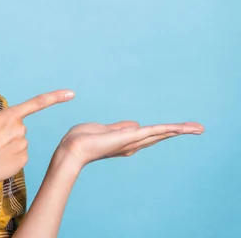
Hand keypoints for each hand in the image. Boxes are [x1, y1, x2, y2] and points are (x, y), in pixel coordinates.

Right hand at [0, 89, 74, 187]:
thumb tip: (7, 125)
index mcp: (10, 116)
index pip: (37, 103)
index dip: (56, 97)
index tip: (71, 93)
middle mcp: (20, 130)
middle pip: (19, 129)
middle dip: (8, 133)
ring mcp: (23, 146)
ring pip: (19, 143)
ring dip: (8, 146)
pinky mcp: (23, 161)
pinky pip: (19, 156)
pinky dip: (9, 158)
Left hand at [56, 120, 204, 168]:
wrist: (73, 148)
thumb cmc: (81, 139)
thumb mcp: (101, 129)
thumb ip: (119, 127)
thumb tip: (135, 124)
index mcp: (124, 141)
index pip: (148, 135)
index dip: (163, 131)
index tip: (178, 129)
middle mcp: (132, 144)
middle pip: (160, 135)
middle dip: (179, 131)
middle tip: (198, 128)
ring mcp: (132, 142)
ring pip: (161, 133)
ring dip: (180, 130)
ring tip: (198, 128)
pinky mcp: (131, 137)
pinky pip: (154, 131)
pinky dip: (169, 129)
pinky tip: (183, 128)